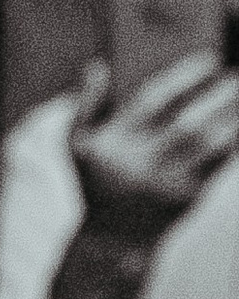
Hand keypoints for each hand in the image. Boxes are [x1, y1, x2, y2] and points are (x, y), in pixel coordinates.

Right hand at [68, 53, 238, 248]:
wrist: (109, 239)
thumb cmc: (95, 181)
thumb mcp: (75, 144)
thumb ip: (86, 104)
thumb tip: (98, 67)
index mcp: (116, 142)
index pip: (155, 101)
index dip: (185, 77)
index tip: (210, 60)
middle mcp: (143, 163)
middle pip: (191, 124)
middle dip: (219, 98)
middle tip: (237, 77)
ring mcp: (168, 183)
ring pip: (211, 146)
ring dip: (234, 120)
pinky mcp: (188, 200)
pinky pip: (220, 168)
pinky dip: (235, 147)